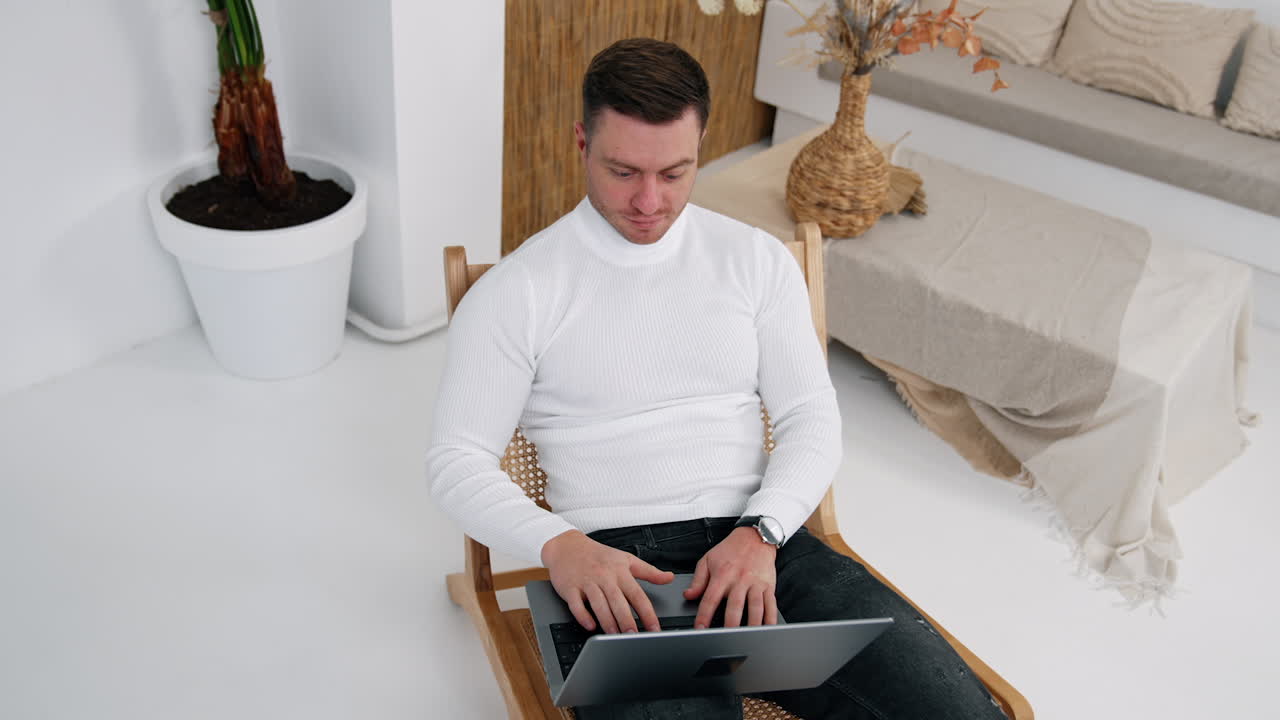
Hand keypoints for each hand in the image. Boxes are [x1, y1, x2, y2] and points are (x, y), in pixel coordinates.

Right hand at [541, 529, 674, 633]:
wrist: (567, 546)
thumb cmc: (598, 555)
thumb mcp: (626, 559)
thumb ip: (649, 571)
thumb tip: (669, 578)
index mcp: (620, 572)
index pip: (637, 594)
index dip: (647, 613)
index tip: (654, 628)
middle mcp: (604, 577)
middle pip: (618, 601)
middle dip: (627, 621)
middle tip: (634, 637)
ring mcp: (587, 582)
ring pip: (599, 604)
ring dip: (608, 621)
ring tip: (615, 636)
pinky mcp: (570, 588)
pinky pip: (576, 604)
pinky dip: (583, 616)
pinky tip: (590, 625)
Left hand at [684, 526, 777, 628]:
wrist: (754, 537)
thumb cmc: (730, 550)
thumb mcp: (708, 560)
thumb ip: (698, 580)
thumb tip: (688, 595)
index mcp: (723, 574)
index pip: (711, 598)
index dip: (704, 615)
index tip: (700, 629)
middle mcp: (740, 579)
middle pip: (735, 606)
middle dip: (730, 625)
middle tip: (725, 639)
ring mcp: (756, 583)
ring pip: (755, 608)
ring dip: (751, 625)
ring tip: (747, 638)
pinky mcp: (769, 586)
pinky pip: (771, 605)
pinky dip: (770, 619)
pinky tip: (767, 629)